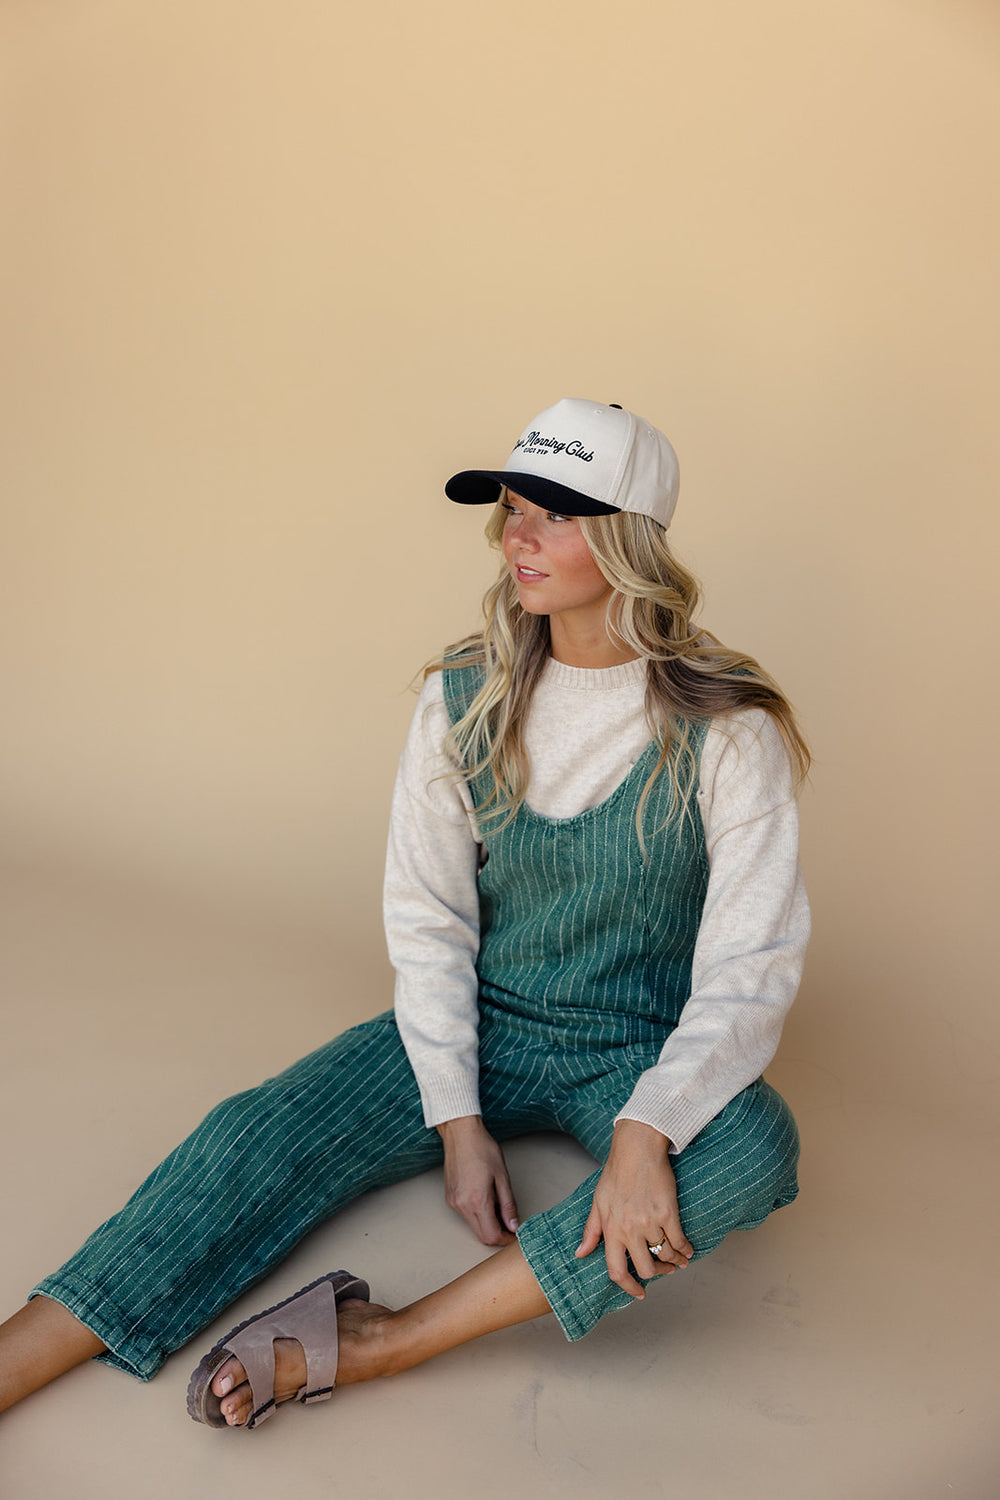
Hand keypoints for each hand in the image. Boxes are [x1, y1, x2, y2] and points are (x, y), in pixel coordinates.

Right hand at [437, 1115, 519, 1245]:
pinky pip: (465, 1215)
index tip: (515, 1234)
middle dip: (498, 1234)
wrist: (460, 1134)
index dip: (506, 1239)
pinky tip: (485, 1200)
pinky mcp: (449, 1198)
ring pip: (473, 1226)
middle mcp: (462, 1205)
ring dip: (487, 1224)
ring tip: (499, 1207)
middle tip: (511, 1224)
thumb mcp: (502, 1176)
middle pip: (481, 1235)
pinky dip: (477, 1214)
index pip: (491, 1235)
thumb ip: (508, 1204)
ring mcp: (454, 1202)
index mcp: (477, 1200)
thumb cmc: (482, 1148)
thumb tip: (514, 1225)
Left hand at [575, 1119, 692, 1297]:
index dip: (628, 1287)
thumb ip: (592, 1231)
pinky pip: (680, 1241)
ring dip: (674, 1262)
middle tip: (663, 1271)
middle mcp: (629, 1229)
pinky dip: (686, 1250)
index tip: (639, 1293)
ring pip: (665, 1256)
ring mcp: (650, 1222)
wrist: (637, 1149)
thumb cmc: (617, 1173)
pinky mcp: (668, 1213)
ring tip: (677, 1260)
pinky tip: (687, 1250)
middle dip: (657, 1274)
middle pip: (646, 1269)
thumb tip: (581, 1254)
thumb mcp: (598, 1202)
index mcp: (611, 1229)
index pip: (616, 1271)